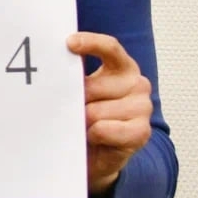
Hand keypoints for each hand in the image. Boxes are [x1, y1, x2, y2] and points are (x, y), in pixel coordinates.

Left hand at [66, 32, 152, 197]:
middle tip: (73, 110)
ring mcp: (143, 107)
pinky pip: (104, 129)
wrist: (98, 155)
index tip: (69, 43)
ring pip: (96, 111)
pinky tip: (94, 136)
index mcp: (123, 67)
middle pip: (94, 85)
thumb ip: (76, 73)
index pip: (110, 47)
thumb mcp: (82, 90)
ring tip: (85, 126)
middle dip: (77, 100)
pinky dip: (93, 135)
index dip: (90, 43)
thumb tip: (55, 58)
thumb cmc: (88, 117)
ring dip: (84, 121)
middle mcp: (137, 83)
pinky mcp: (141, 132)